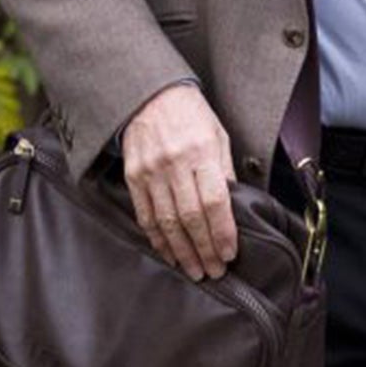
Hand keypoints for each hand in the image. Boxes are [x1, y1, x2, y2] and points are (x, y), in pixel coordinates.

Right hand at [121, 84, 238, 279]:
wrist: (148, 95)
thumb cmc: (190, 114)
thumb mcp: (218, 134)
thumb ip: (224, 170)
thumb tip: (232, 204)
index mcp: (201, 151)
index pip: (214, 201)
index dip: (223, 232)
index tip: (230, 253)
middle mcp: (174, 164)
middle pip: (191, 217)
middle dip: (204, 249)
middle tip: (214, 271)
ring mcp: (150, 172)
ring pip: (166, 222)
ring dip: (182, 251)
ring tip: (194, 270)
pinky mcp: (132, 177)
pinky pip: (145, 215)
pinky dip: (157, 238)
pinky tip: (169, 252)